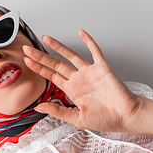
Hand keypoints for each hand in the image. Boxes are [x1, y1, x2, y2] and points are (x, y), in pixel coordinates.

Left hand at [23, 30, 141, 133]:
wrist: (126, 116)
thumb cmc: (106, 119)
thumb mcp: (77, 119)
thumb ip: (58, 111)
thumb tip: (38, 107)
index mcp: (72, 91)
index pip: (51, 76)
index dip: (39, 68)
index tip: (27, 62)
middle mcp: (79, 79)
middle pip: (56, 64)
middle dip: (41, 57)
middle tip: (27, 49)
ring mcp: (90, 72)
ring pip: (71, 55)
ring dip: (58, 46)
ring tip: (45, 38)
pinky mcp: (102, 68)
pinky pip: (94, 51)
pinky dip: (88, 41)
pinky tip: (81, 32)